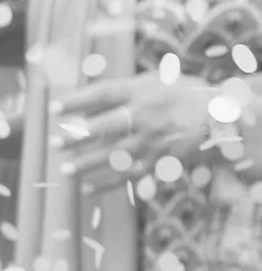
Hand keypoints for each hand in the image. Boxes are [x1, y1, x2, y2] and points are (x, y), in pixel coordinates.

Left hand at [57, 62, 222, 177]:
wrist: (216, 114)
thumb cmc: (176, 93)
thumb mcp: (151, 81)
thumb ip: (119, 91)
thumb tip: (83, 104)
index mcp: (142, 91)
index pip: (104, 93)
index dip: (78, 100)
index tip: (53, 108)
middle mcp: (147, 115)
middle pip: (109, 125)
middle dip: (79, 136)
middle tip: (54, 143)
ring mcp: (154, 139)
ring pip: (117, 154)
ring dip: (89, 164)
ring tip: (64, 170)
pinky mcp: (161, 159)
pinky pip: (132, 174)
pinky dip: (109, 183)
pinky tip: (88, 189)